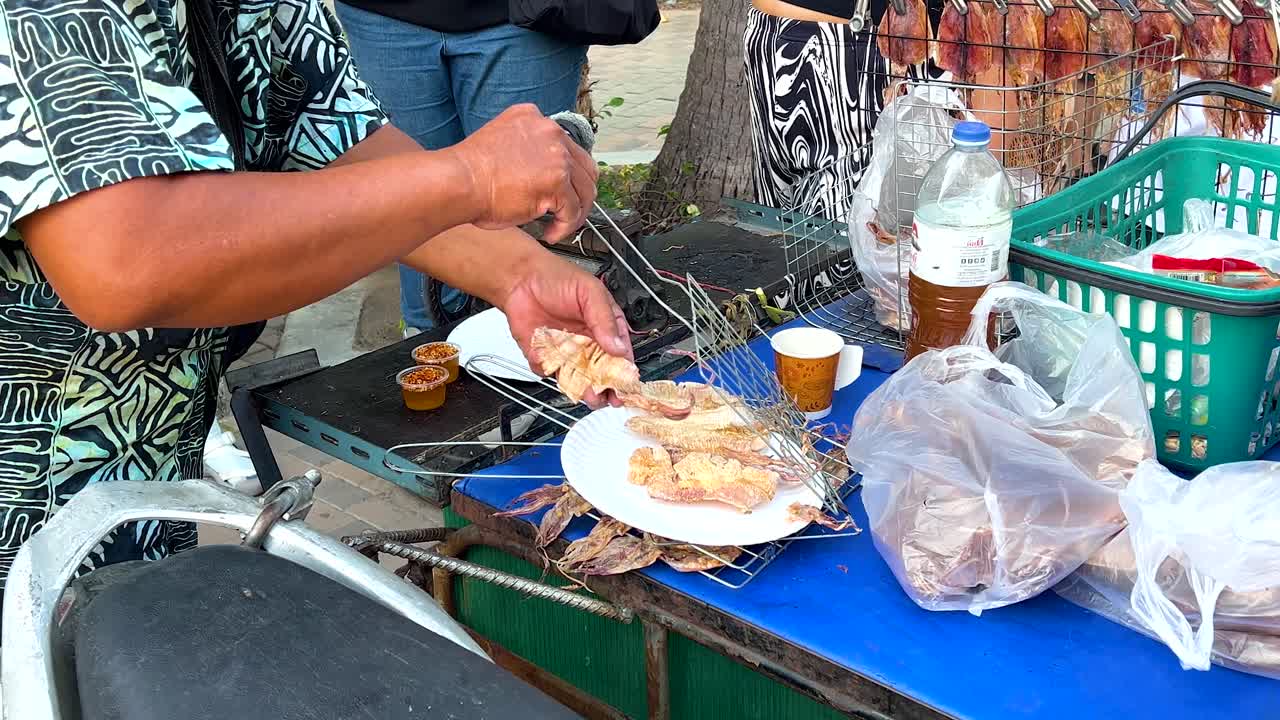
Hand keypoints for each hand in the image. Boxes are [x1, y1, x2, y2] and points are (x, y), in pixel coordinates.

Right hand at [449, 104, 596, 243]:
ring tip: (560, 227)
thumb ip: (524, 151)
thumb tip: (539, 177)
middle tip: (569, 212)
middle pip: (585, 167)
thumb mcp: (500, 144)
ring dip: (575, 213)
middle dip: (580, 194)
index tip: (563, 190)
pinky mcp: (557, 181)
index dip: (568, 173)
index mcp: (534, 119)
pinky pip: (572, 211)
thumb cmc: (469, 173)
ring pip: (584, 190)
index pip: (567, 147)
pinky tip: (550, 233)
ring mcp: (557, 155)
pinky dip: (565, 227)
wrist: (458, 181)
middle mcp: (550, 132)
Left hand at [500, 250, 633, 408]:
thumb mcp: (590, 292)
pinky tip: (546, 356)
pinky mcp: (545, 356)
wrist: (521, 278)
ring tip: (587, 393)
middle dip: (604, 387)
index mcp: (605, 327)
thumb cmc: (557, 278)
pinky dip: (547, 368)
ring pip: (577, 378)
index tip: (625, 385)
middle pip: (601, 373)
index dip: (624, 372)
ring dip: (581, 387)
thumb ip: (604, 319)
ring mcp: (567, 352)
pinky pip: (549, 370)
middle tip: (607, 396)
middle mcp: (588, 343)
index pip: (621, 355)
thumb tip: (618, 346)